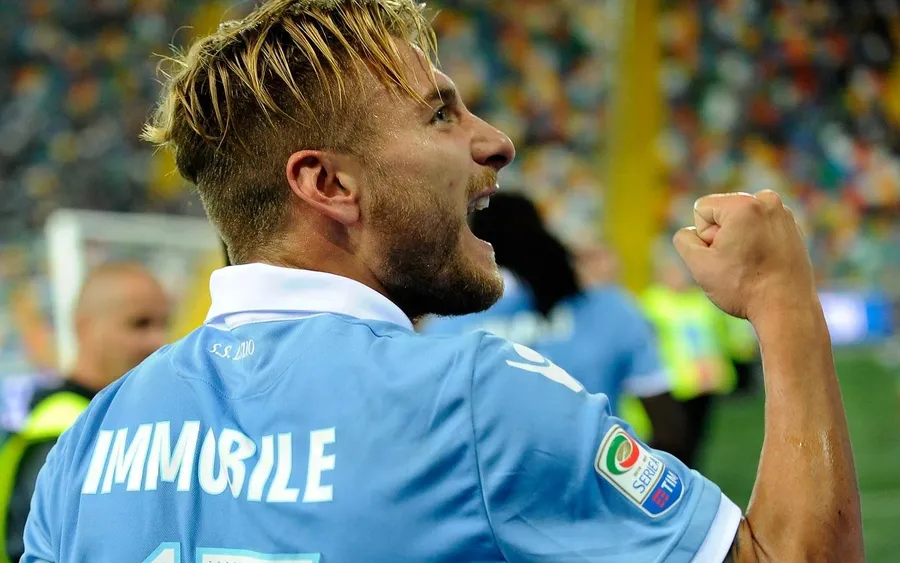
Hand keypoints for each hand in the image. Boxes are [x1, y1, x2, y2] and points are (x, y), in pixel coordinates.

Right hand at [673, 190, 816, 322]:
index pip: (701, 209)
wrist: (787, 309)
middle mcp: (767, 201)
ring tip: (752, 264)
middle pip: (722, 213)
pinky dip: (757, 243)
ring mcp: (783, 213)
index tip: (723, 256)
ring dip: (739, 240)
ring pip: (741, 220)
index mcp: (744, 204)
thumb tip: (694, 232)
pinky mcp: (792, 227)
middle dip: (722, 236)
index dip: (704, 237)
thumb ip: (684, 239)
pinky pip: (759, 228)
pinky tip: (765, 265)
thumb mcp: (699, 265)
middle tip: (738, 263)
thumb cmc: (743, 288)